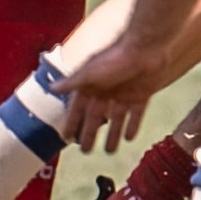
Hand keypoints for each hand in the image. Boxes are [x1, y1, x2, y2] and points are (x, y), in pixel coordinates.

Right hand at [50, 31, 171, 152]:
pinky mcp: (142, 94)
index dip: (72, 121)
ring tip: (109, 151)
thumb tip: (52, 88)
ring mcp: (124, 92)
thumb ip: (73, 82)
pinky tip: (129, 138)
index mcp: (92, 83)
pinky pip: (135, 114)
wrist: (148, 47)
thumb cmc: (117, 57)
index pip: (78, 107)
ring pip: (116, 118)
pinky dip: (132, 125)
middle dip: (90, 132)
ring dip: (112, 134)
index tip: (66, 137)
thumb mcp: (91, 72)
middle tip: (86, 150)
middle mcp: (106, 89)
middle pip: (96, 116)